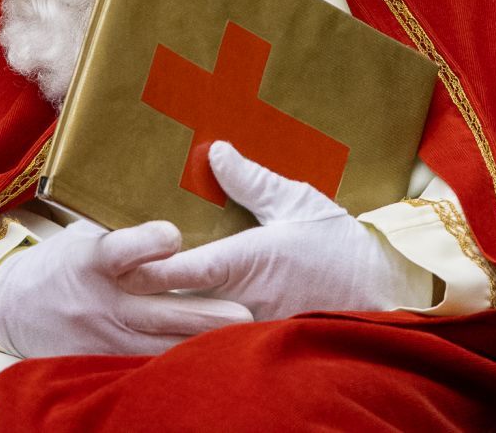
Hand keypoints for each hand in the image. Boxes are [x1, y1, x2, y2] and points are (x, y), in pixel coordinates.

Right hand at [0, 218, 250, 358]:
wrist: (12, 308)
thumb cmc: (61, 261)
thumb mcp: (83, 234)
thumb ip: (124, 226)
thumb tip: (169, 193)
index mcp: (93, 258)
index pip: (122, 249)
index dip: (147, 242)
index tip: (174, 235)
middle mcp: (100, 299)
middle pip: (156, 309)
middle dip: (201, 313)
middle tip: (243, 313)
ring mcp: (102, 334)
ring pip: (157, 345)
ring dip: (198, 344)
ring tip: (239, 341)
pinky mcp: (101, 358)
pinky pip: (144, 363)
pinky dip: (175, 361)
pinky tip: (208, 359)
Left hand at [123, 141, 427, 322]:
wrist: (381, 289)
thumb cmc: (338, 241)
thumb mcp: (297, 200)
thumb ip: (252, 181)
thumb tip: (215, 152)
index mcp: (252, 260)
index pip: (192, 270)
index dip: (154, 270)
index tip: (123, 265)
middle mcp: (248, 300)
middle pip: (184, 307)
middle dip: (149, 300)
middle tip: (113, 286)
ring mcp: (254, 327)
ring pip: (200, 328)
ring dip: (170, 320)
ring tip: (134, 308)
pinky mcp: (263, 342)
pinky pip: (221, 340)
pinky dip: (198, 332)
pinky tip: (178, 324)